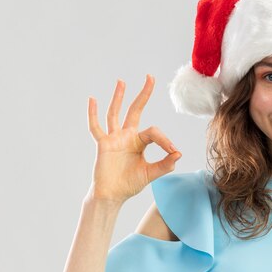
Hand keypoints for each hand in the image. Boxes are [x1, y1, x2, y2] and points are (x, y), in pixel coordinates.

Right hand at [86, 75, 180, 202]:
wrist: (112, 195)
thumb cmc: (130, 183)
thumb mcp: (150, 173)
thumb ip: (165, 164)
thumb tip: (179, 153)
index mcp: (140, 142)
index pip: (154, 132)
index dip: (165, 139)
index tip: (173, 151)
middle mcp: (127, 136)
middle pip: (135, 110)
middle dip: (143, 94)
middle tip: (150, 77)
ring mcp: (114, 138)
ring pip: (115, 114)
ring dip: (119, 98)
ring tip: (122, 82)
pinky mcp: (103, 144)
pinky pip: (96, 127)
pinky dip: (93, 114)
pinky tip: (93, 100)